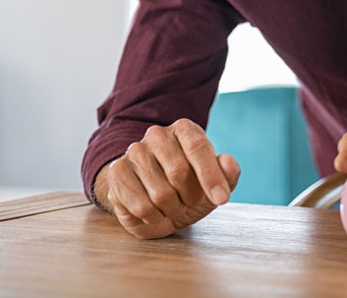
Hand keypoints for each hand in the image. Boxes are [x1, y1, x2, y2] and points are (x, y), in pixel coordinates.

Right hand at [93, 119, 239, 239]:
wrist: (152, 204)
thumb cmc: (189, 190)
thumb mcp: (215, 185)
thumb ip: (228, 173)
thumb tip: (228, 161)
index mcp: (184, 129)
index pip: (198, 147)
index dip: (211, 177)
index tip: (222, 199)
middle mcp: (157, 135)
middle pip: (179, 171)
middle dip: (191, 196)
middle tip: (190, 201)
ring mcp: (134, 152)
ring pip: (161, 192)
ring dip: (173, 209)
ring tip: (172, 206)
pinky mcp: (117, 173)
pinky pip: (142, 206)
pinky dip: (155, 217)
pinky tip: (155, 212)